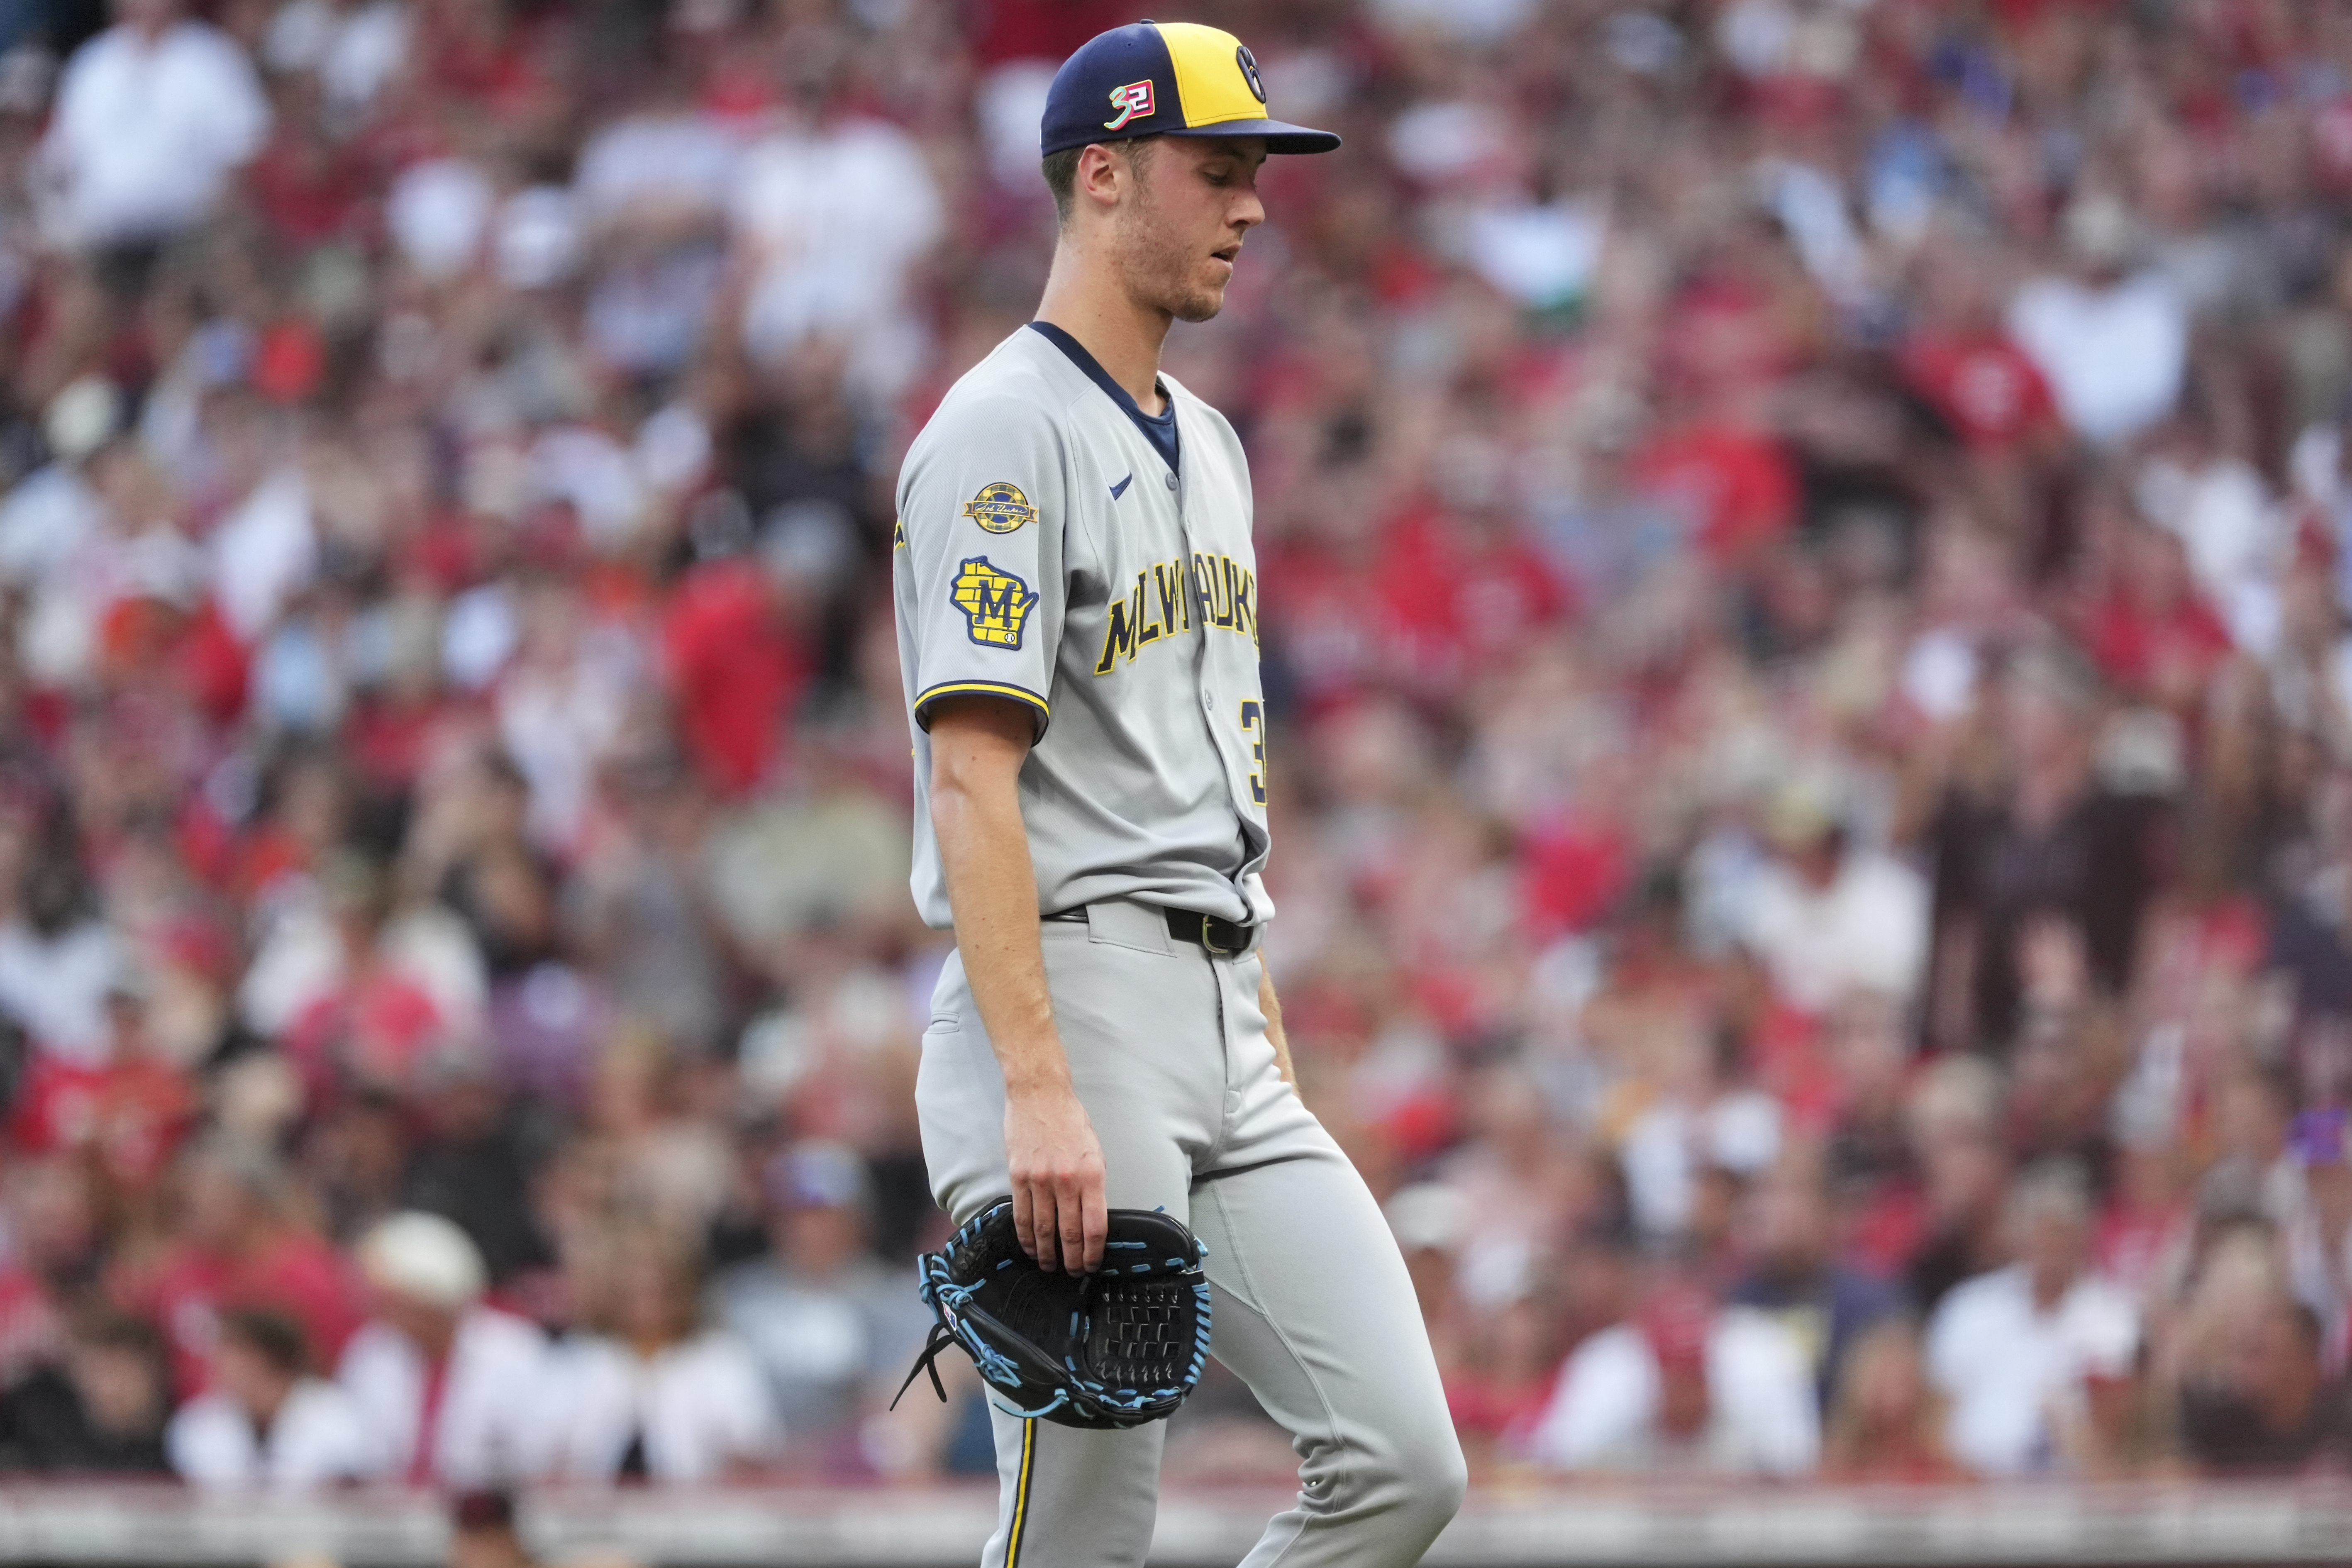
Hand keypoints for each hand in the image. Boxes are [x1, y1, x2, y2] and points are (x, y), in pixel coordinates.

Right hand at [1004, 1079, 1105, 1273]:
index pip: (1095, 1226)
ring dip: (1047, 1254)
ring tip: (1050, 1266)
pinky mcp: (1018, 1177)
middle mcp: (1067, 1181)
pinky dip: (1026, 1237)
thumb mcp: (1095, 1151)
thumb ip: (1094, 1185)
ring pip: (1043, 1229)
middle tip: (1072, 1272)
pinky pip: (1022, 1215)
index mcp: (1092, 1175)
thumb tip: (1092, 1218)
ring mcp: (1040, 1180)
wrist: (1040, 1095)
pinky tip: (1031, 1247)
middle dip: (1072, 1259)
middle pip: (1069, 1233)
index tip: (1092, 1263)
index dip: (1093, 1252)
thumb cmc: (1070, 1121)